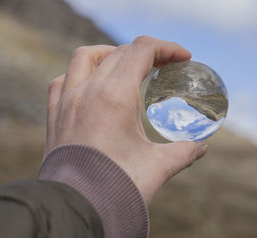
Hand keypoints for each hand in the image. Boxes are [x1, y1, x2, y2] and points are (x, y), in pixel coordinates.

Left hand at [45, 36, 208, 204]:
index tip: (184, 57)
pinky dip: (80, 74)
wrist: (75, 209)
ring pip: (85, 58)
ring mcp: (66, 101)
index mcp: (115, 96)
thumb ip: (184, 152)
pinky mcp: (54, 115)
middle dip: (147, 53)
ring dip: (109, 54)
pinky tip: (91, 86)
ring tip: (127, 65)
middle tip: (165, 66)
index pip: (142, 50)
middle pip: (119, 52)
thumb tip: (202, 148)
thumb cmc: (115, 187)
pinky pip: (63, 80)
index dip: (167, 48)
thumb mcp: (158, 167)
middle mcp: (87, 90)